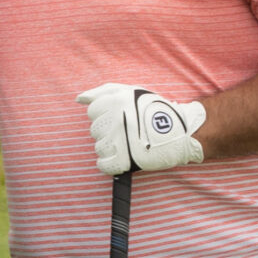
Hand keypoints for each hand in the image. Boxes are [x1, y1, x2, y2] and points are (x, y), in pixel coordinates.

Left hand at [79, 82, 206, 175]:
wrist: (179, 132)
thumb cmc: (153, 110)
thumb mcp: (129, 91)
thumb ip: (102, 92)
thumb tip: (78, 98)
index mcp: (116, 101)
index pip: (92, 111)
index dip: (105, 115)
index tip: (119, 118)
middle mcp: (116, 119)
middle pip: (94, 130)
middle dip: (108, 131)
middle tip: (126, 131)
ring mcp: (120, 140)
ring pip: (98, 147)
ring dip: (110, 147)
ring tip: (127, 143)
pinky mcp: (125, 159)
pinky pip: (103, 165)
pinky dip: (109, 164)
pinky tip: (121, 157)